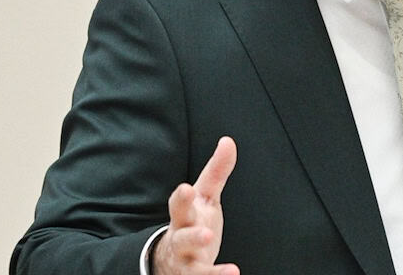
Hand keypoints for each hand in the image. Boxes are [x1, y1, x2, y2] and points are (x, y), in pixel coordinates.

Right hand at [154, 137, 238, 274]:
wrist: (171, 259)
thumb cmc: (192, 221)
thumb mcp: (205, 196)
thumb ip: (216, 171)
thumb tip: (228, 141)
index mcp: (183, 216)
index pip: (179, 205)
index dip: (182, 198)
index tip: (186, 189)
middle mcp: (181, 240)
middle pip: (182, 238)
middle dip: (192, 236)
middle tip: (206, 235)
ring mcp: (186, 262)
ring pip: (193, 269)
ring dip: (208, 271)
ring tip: (230, 271)